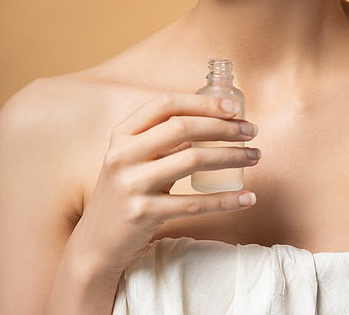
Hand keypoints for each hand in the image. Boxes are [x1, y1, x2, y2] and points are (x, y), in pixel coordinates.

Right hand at [69, 92, 259, 276]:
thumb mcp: (133, 159)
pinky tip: (246, 198)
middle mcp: (124, 154)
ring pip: (193, 159)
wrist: (95, 245)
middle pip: (183, 127)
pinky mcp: (143, 214)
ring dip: (231, 156)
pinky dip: (225, 200)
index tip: (232, 106)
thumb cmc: (125, 194)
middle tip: (251, 131)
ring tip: (253, 156)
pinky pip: (194, 203)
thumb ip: (162, 140)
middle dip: (224, 127)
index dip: (201, 102)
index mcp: (123, 134)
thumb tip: (211, 120)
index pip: (165, 104)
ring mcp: (132, 184)